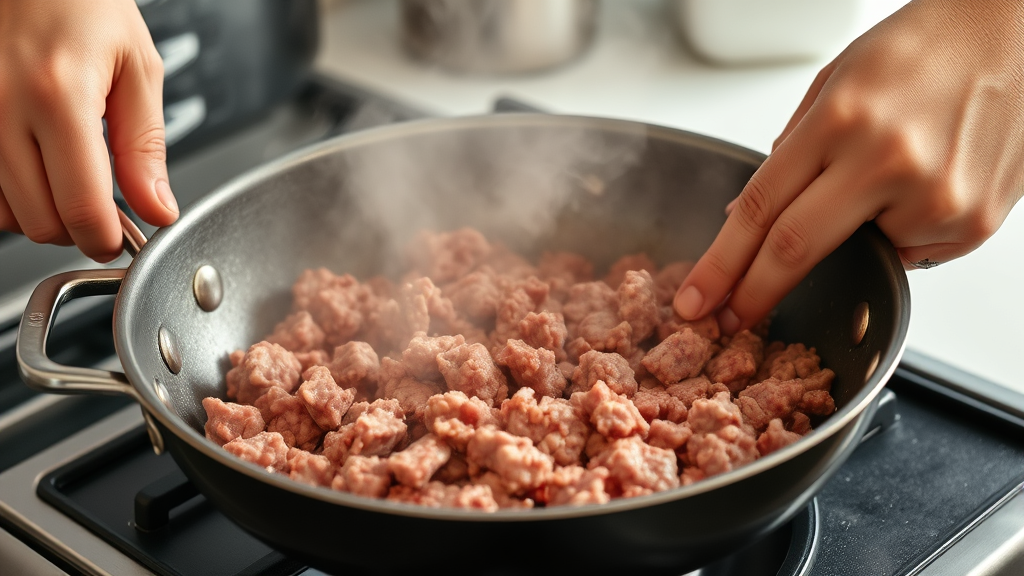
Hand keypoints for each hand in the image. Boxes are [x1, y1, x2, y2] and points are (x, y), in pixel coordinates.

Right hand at [0, 0, 177, 261]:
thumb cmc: (82, 4)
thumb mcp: (137, 68)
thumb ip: (146, 148)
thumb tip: (157, 210)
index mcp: (58, 96)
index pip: (81, 208)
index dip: (106, 238)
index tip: (120, 237)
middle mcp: (2, 108)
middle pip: (40, 221)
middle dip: (78, 227)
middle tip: (102, 204)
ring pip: (5, 214)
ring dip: (42, 212)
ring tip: (68, 177)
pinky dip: (10, 195)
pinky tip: (35, 168)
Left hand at [674, 0, 1023, 334]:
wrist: (1015, 32)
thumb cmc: (922, 48)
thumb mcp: (834, 81)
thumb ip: (790, 152)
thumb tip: (748, 216)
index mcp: (841, 119)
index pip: (759, 210)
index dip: (719, 264)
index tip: (695, 299)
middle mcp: (887, 160)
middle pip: (794, 250)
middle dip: (751, 294)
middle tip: (725, 320)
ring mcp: (935, 196)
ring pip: (858, 253)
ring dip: (849, 237)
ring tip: (882, 178)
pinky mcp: (972, 223)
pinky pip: (909, 252)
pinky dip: (897, 232)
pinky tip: (918, 185)